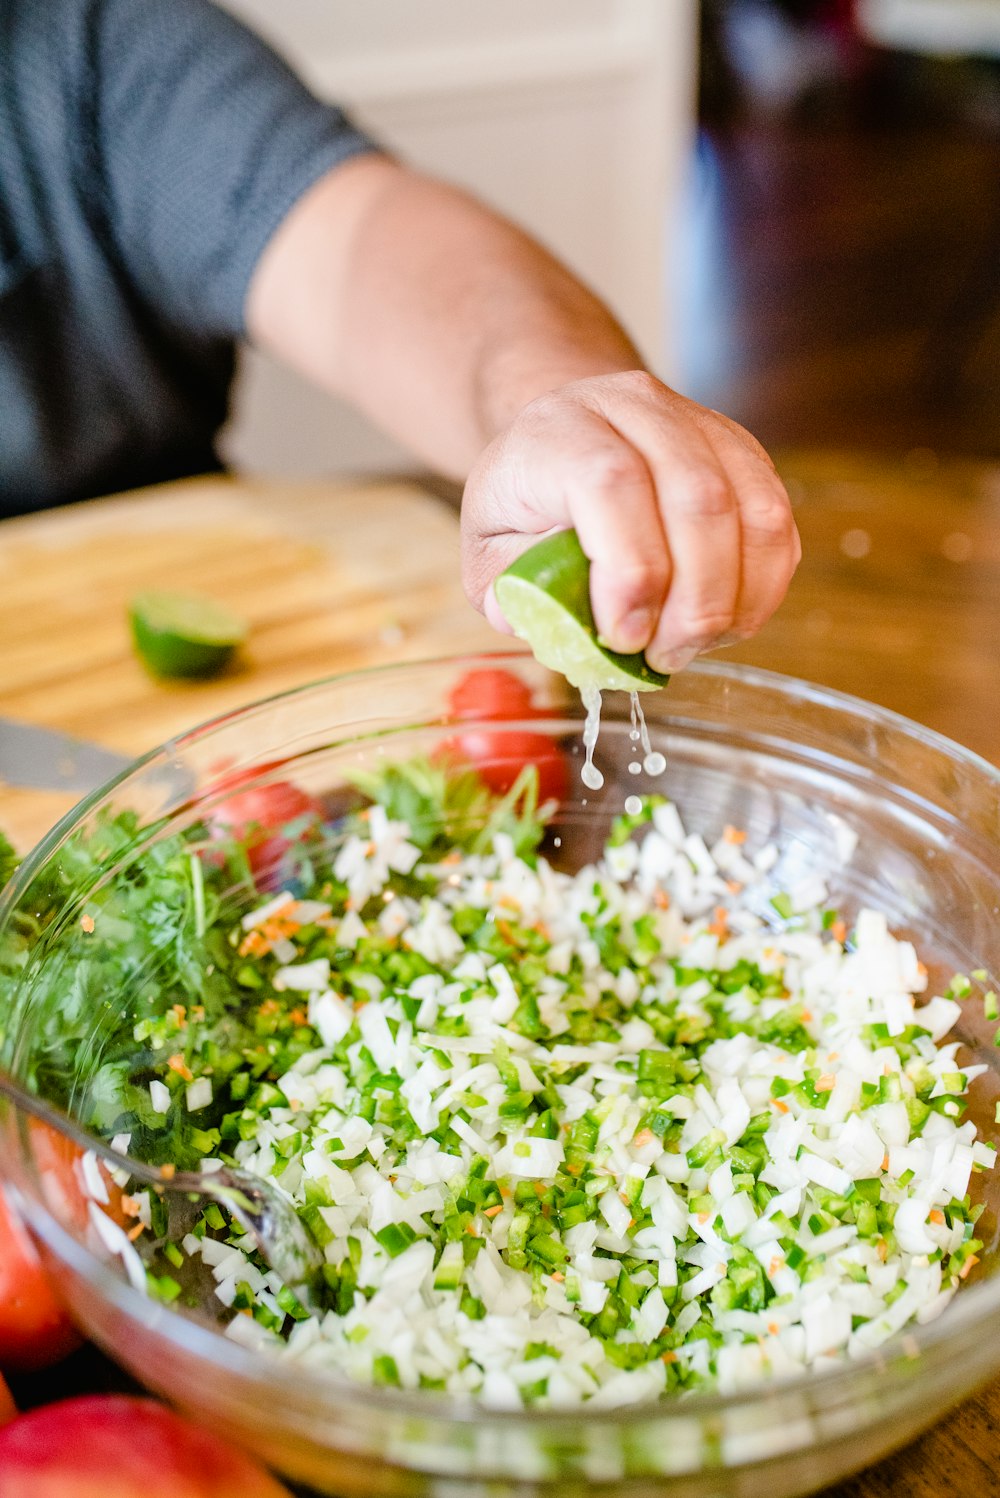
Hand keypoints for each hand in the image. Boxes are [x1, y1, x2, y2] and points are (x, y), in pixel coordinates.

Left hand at [461, 371, 799, 672]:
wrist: (565, 436)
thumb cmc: (525, 501)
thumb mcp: (487, 546)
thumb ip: (511, 588)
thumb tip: (558, 625)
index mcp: (561, 429)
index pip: (613, 485)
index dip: (631, 571)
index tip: (624, 638)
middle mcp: (635, 408)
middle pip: (697, 500)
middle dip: (691, 602)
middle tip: (665, 656)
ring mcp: (698, 423)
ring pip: (751, 510)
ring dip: (732, 599)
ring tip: (695, 644)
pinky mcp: (742, 452)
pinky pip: (776, 521)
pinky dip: (762, 585)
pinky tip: (727, 620)